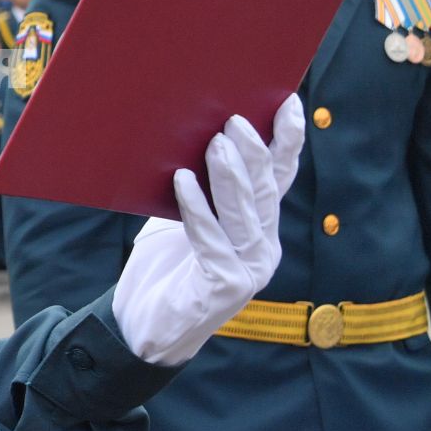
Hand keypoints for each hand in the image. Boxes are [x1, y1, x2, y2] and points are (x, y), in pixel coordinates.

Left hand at [113, 97, 304, 364]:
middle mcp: (262, 248)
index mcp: (259, 228)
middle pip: (265, 191)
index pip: (279, 178)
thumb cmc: (164, 270)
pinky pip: (210, 239)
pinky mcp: (224, 287)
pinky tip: (181, 181)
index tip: (288, 102)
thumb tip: (193, 135)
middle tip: (235, 119)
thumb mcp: (181, 221)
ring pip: (244, 213)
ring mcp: (248, 270)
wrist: (141, 328)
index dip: (288, 141)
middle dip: (254, 152)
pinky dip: (196, 208)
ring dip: (229, 175)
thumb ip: (196, 188)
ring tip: (215, 142)